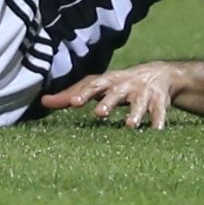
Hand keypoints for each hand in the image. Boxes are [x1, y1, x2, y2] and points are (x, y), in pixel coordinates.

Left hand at [42, 63, 178, 129]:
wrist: (159, 74)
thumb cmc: (118, 84)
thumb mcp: (98, 86)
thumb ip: (72, 94)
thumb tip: (42, 101)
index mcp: (108, 81)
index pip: (93, 84)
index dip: (83, 92)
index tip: (73, 102)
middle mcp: (125, 85)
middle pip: (116, 92)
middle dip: (108, 101)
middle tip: (99, 113)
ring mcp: (143, 92)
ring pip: (139, 103)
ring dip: (135, 113)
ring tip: (129, 125)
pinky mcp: (160, 102)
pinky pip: (160, 112)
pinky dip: (159, 121)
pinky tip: (156, 131)